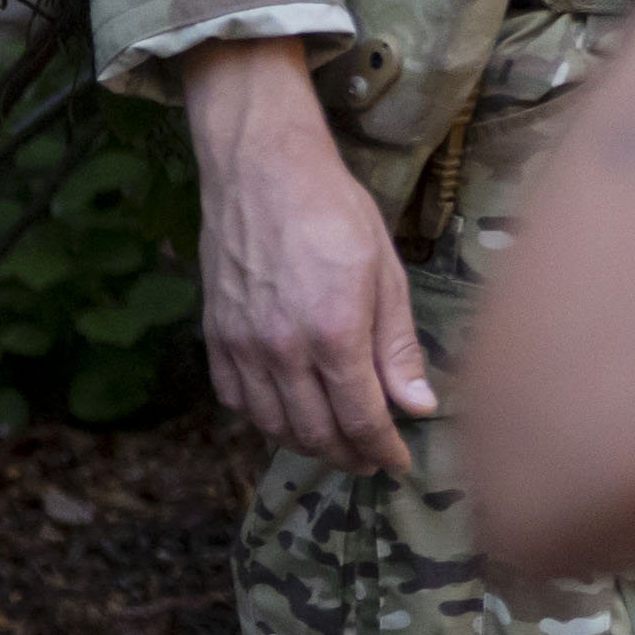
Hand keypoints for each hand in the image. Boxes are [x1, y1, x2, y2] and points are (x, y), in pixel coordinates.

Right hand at [183, 40, 429, 473]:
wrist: (262, 173)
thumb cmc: (334, 212)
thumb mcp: (386, 273)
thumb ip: (397, 346)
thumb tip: (418, 405)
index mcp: (333, 333)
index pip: (361, 417)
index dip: (382, 448)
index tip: (397, 461)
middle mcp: (281, 350)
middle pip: (316, 431)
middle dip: (348, 454)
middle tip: (371, 459)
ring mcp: (242, 346)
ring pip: (273, 424)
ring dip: (307, 443)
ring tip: (336, 444)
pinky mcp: (215, 336)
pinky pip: (236, 400)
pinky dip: (263, 419)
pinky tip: (287, 416)